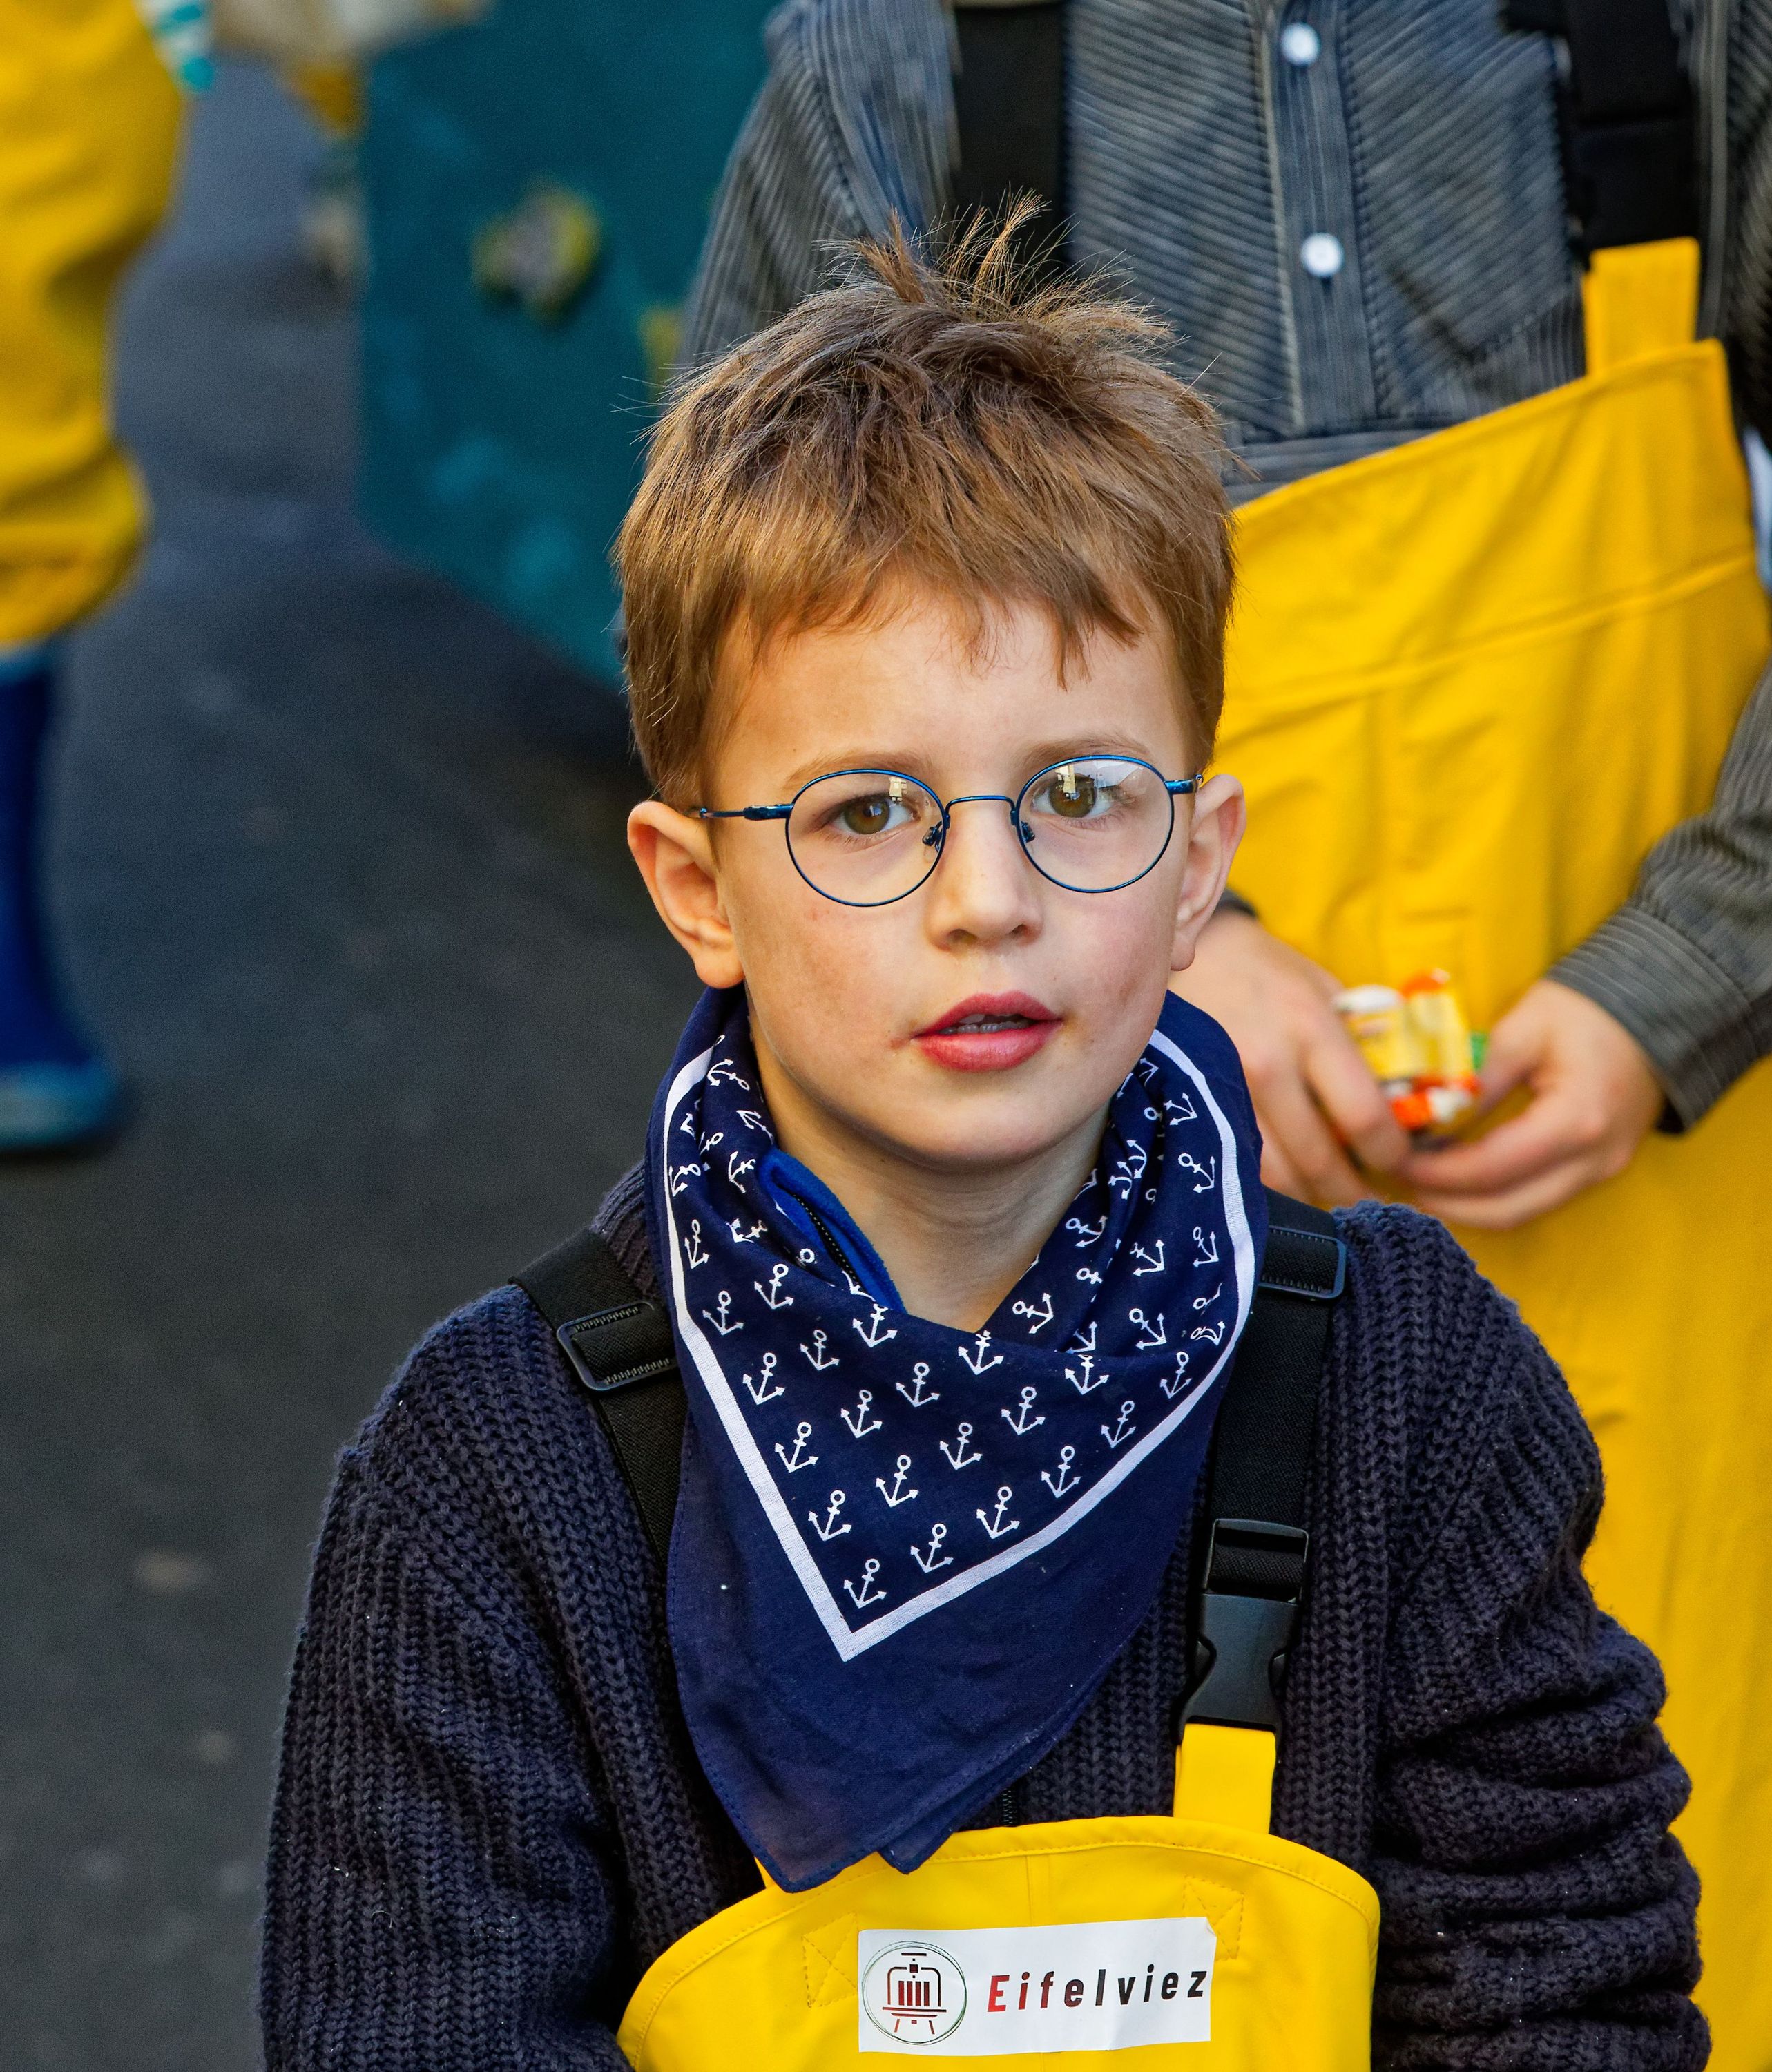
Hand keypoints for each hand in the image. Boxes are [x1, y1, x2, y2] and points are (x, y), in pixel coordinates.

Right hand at [1171, 911, 1409, 1203]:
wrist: (1190, 952)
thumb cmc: (1267, 969)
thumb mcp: (1326, 989)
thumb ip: (1361, 1043)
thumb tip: (1404, 1101)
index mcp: (1312, 1028)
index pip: (1364, 1117)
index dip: (1390, 1155)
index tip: (1400, 1164)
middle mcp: (1268, 1063)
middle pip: (1319, 1159)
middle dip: (1350, 1191)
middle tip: (1369, 1200)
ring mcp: (1224, 1086)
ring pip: (1273, 1173)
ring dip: (1307, 1195)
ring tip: (1328, 1195)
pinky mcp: (1192, 1100)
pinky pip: (1237, 1160)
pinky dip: (1267, 1182)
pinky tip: (1285, 1180)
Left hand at [1401, 980, 1662, 1229]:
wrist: (1657, 1010)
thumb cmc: (1587, 1012)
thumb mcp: (1523, 1030)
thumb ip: (1476, 1078)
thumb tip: (1424, 1115)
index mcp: (1576, 1121)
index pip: (1493, 1168)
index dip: (1439, 1173)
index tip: (1397, 1161)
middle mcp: (1594, 1159)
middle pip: (1508, 1209)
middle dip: (1448, 1203)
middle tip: (1400, 1181)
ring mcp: (1602, 1170)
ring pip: (1524, 1212)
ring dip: (1469, 1206)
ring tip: (1422, 1181)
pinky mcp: (1599, 1170)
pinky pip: (1539, 1198)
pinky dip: (1495, 1195)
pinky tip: (1460, 1176)